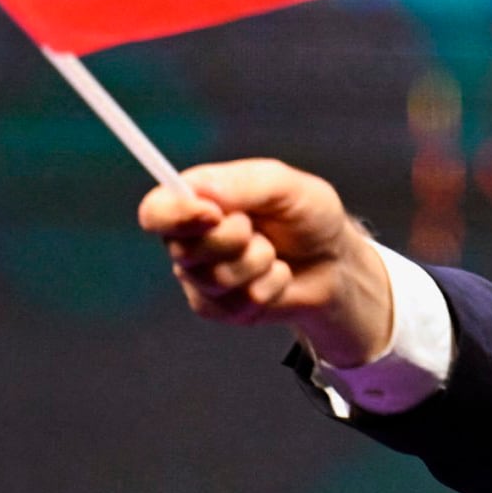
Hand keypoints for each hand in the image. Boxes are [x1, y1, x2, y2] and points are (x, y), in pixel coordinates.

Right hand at [138, 159, 393, 366]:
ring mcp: (201, 278)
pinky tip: (277, 275)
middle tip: (258, 229)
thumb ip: (244, 183)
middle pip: (185, 250)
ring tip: (273, 251)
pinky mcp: (220, 308)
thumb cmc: (308, 216)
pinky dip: (270, 286)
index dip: (175, 215)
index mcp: (197, 200)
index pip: (157, 211)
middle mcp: (190, 240)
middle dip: (234, 240)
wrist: (335, 262)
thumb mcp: (287, 185)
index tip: (212, 214)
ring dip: (258, 262)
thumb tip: (200, 191)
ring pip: (215, 280)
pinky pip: (238, 303)